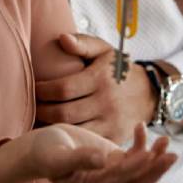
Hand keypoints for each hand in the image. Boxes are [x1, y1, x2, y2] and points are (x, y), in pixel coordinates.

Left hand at [35, 34, 156, 143]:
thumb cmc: (119, 69)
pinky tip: (58, 135)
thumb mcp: (105, 50)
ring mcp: (111, 123)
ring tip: (39, 122)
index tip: (33, 90)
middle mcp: (106, 102)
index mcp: (101, 78)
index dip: (43, 91)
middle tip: (31, 108)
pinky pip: (86, 143)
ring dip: (52, 128)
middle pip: (64, 113)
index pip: (63, 88)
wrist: (150, 94)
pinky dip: (70, 141)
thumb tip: (62, 38)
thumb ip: (83, 43)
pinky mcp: (114, 139)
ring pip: (73, 131)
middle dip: (42, 112)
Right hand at [35, 123, 175, 182]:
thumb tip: (102, 160)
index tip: (149, 153)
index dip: (135, 167)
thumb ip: (79, 159)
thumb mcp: (57, 156)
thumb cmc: (44, 152)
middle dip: (155, 169)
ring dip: (155, 158)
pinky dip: (143, 146)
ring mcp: (112, 177)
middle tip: (171, 154)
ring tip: (165, 139)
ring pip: (141, 172)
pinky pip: (135, 158)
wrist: (40, 150)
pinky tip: (142, 128)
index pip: (119, 179)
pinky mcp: (114, 163)